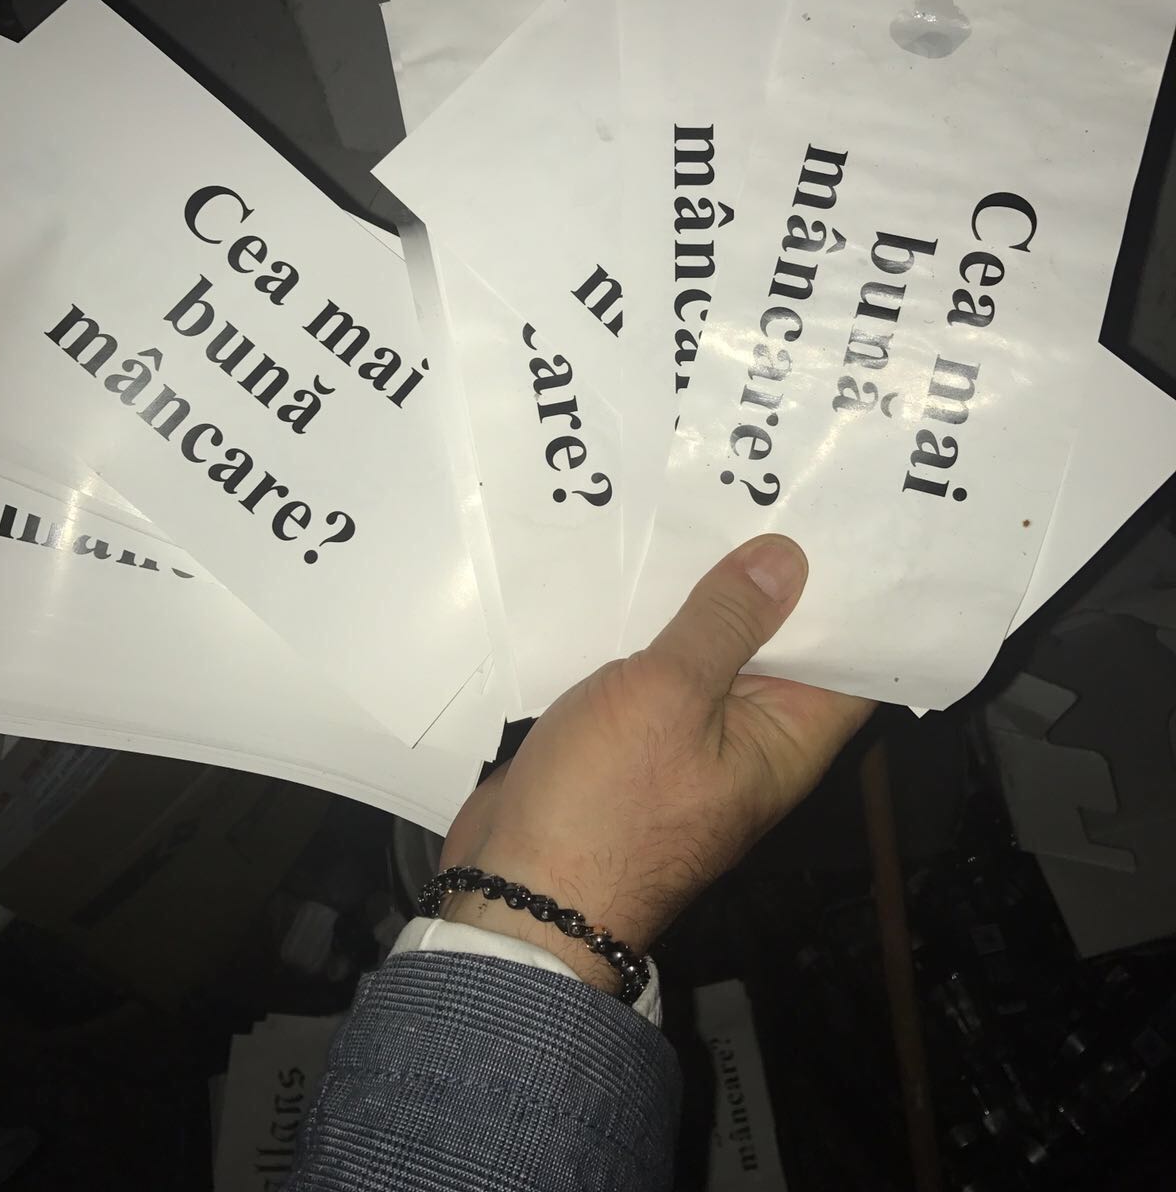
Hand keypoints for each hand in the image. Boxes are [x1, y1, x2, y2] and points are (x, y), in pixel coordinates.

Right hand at [440, 535, 873, 991]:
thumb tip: (788, 559)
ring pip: (712, 649)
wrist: (517, 891)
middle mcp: (749, 737)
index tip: (852, 520)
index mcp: (786, 738)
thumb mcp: (672, 695)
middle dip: (775, 574)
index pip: (849, 658)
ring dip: (707, 591)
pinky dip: (655, 620)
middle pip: (779, 645)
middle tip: (776, 482)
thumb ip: (727, 622)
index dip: (855, 591)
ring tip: (710, 500)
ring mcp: (688, 735)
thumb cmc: (606, 805)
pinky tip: (639, 561)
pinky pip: (658, 665)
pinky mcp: (633, 733)